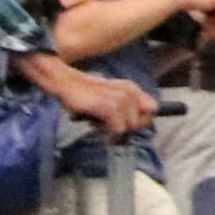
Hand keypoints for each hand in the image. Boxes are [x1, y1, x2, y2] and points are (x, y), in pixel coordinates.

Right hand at [24, 54, 159, 137]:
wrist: (62, 83)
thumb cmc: (84, 93)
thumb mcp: (109, 97)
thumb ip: (125, 107)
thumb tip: (136, 124)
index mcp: (131, 88)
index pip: (152, 109)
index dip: (139, 119)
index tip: (123, 122)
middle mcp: (129, 91)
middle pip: (141, 121)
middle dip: (124, 126)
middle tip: (105, 120)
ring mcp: (119, 99)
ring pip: (129, 127)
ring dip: (113, 129)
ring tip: (97, 120)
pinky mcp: (108, 107)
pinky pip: (117, 129)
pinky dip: (107, 132)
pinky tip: (94, 123)